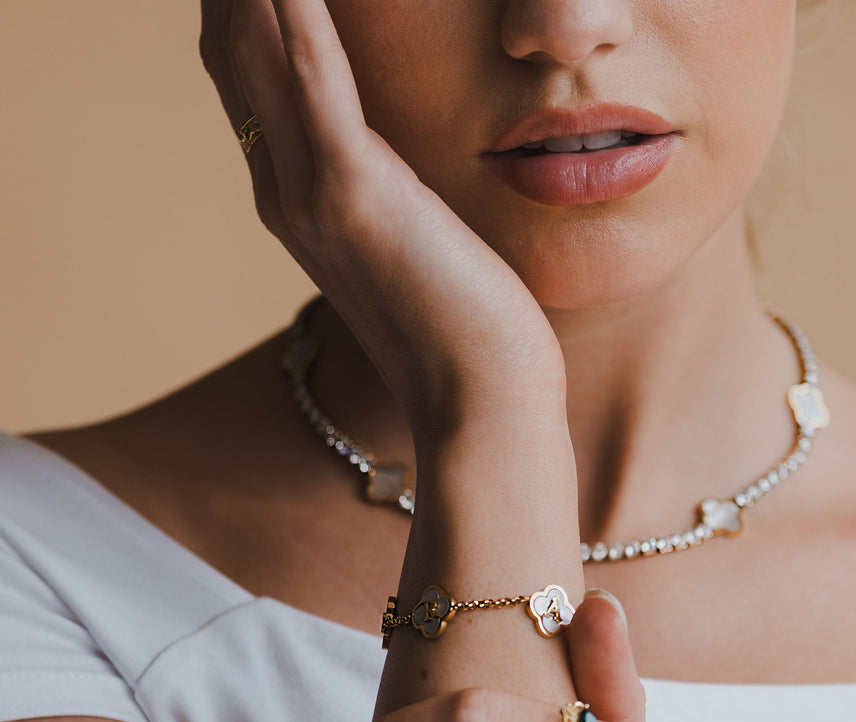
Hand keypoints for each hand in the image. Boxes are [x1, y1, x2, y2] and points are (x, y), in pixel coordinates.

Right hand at [200, 0, 565, 443]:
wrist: (479, 403)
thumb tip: (396, 165)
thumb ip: (383, 198)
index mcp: (295, 204)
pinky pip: (310, 71)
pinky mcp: (353, 192)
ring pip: (254, 46)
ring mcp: (308, 193)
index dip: (245, 4)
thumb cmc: (463, 333)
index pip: (246, 77)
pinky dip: (295, 7)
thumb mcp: (411, 249)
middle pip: (232, 48)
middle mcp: (283, 192)